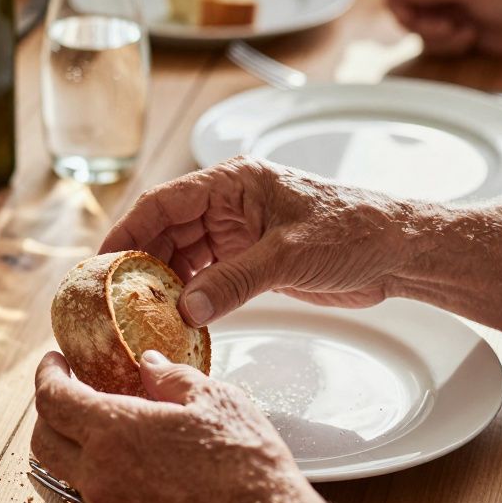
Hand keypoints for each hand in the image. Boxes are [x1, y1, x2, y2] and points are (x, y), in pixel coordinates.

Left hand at [31, 351, 425, 502]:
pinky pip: (93, 496)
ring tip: (102, 419)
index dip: (47, 374)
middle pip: (42, 439)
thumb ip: (170, 377)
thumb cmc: (245, 463)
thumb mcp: (214, 400)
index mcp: (113, 433)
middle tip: (70, 386)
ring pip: (65, 471)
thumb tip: (148, 364)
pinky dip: (96, 470)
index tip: (55, 360)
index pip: (51, 399)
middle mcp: (100, 476)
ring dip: (70, 442)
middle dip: (48, 408)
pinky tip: (130, 455)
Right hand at [100, 158, 419, 325]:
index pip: (163, 202)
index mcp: (233, 182)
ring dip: (164, 285)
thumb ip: (234, 282)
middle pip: (166, 231)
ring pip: (183, 257)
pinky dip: (191, 297)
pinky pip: (207, 277)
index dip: (127, 231)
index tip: (101, 262)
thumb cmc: (354, 230)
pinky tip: (179, 319)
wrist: (400, 251)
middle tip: (114, 300)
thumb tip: (187, 309)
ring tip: (142, 316)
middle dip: (140, 264)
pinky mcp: (251, 260)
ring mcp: (239, 232)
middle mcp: (229, 204)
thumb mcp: (288, 255)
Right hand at [382, 0, 501, 56]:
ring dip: (437, 36)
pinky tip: (470, 37)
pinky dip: (448, 44)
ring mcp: (447, 4)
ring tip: (463, 32)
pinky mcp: (452, 27)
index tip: (410, 14)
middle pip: (403, 4)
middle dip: (420, 22)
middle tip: (443, 27)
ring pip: (416, 26)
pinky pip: (431, 41)